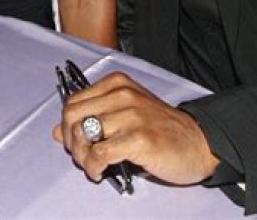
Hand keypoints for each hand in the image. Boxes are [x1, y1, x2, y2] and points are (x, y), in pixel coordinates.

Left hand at [53, 72, 219, 184]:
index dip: (67, 125)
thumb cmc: (161, 129)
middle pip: (72, 116)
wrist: (198, 141)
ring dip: (81, 158)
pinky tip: (100, 173)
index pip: (72, 101)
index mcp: (117, 84)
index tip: (76, 142)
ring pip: (83, 135)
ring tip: (93, 166)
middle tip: (81, 157)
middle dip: (70, 141)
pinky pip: (99, 153)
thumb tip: (58, 131)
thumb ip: (93, 117)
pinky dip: (93, 167)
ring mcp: (131, 114)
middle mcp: (122, 94)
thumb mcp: (125, 114)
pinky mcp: (138, 138)